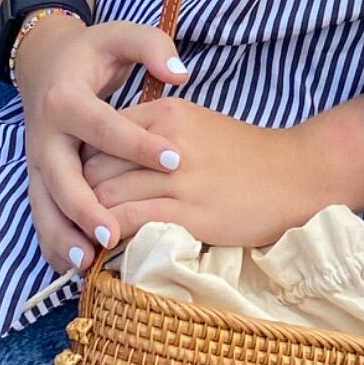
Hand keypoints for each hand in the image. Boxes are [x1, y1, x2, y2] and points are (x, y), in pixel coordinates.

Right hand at [11, 13, 190, 276]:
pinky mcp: (38, 179)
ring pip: (44, 206)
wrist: (45, 64)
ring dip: (63, 236)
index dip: (138, 144)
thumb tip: (180, 72)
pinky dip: (54, 242)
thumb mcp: (121, 36)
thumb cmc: (93, 53)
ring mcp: (37, 162)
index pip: (104, 127)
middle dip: (86, 208)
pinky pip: (41, 216)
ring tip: (89, 262)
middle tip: (114, 233)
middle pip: (62, 177)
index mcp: (67, 99)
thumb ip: (152, 47)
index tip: (174, 160)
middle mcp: (45, 135)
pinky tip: (75, 266)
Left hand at [83, 98, 337, 249]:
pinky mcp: (185, 213)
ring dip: (86, 221)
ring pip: (105, 196)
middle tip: (67, 219)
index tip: (75, 187)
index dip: (83, 163)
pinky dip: (106, 237)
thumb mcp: (199, 128)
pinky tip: (102, 250)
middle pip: (96, 165)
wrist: (296, 176)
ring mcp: (176, 178)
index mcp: (168, 114)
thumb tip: (119, 162)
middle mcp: (165, 142)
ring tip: (77, 240)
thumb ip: (158, 138)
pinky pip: (128, 222)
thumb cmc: (249, 156)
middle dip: (77, 195)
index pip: (103, 134)